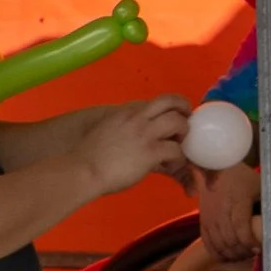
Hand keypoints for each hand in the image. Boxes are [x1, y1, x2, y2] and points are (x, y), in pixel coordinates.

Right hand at [74, 97, 192, 200]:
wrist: (83, 169)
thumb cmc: (90, 157)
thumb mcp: (108, 132)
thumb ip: (124, 130)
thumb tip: (133, 141)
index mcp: (126, 112)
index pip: (155, 101)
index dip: (169, 107)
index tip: (173, 115)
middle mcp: (137, 117)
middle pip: (170, 100)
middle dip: (184, 109)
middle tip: (187, 122)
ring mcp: (145, 134)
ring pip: (178, 122)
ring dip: (184, 133)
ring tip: (181, 146)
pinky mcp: (150, 152)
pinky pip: (176, 150)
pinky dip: (179, 158)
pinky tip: (173, 165)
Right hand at [196, 165, 260, 263]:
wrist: (217, 170)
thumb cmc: (243, 178)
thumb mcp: (261, 186)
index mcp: (238, 201)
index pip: (241, 228)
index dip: (250, 242)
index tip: (259, 249)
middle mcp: (221, 211)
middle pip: (230, 240)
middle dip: (243, 252)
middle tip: (254, 253)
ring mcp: (210, 218)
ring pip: (219, 245)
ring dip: (233, 255)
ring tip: (244, 255)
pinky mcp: (203, 222)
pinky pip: (208, 244)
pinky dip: (219, 254)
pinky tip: (230, 256)